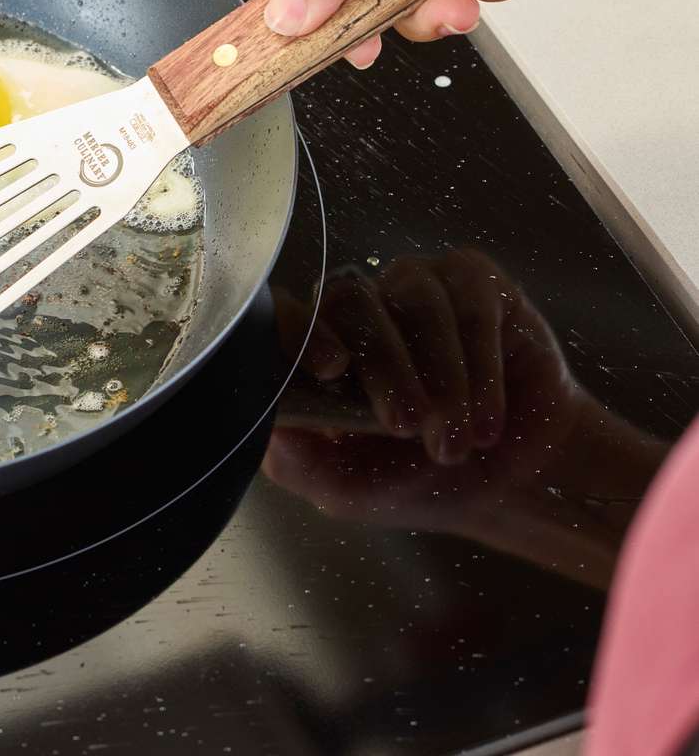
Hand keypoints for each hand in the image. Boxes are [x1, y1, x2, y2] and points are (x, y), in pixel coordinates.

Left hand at [265, 250, 666, 586]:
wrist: (508, 486)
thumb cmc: (419, 479)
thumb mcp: (350, 489)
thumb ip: (300, 462)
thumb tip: (267, 426)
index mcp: (317, 349)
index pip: (285, 312)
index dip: (299, 328)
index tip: (330, 369)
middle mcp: (360, 309)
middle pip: (351, 302)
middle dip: (383, 368)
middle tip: (407, 427)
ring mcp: (415, 289)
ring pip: (416, 301)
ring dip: (440, 376)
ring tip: (455, 441)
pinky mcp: (476, 286)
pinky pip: (472, 308)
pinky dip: (481, 368)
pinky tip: (486, 420)